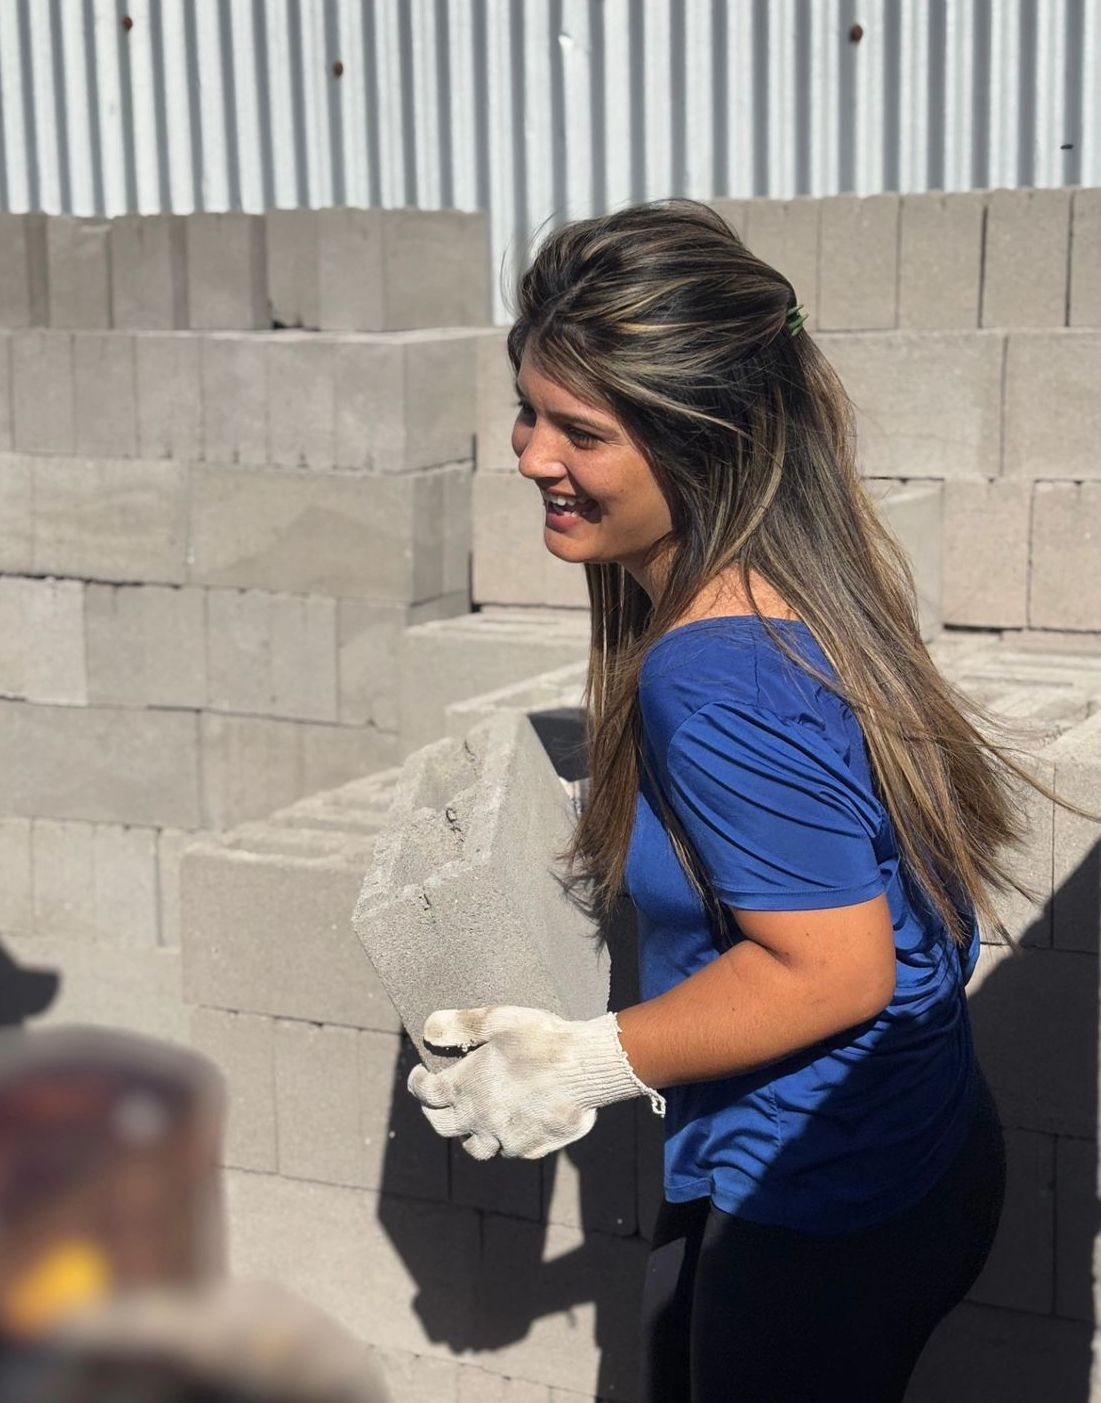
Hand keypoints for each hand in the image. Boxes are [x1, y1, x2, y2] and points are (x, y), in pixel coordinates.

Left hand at [406, 1005, 664, 1160]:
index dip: (417, 1084)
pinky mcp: (533, 1148)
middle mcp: (481, 1118)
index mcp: (467, 1087)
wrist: (587, 1066)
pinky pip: (512, 1149)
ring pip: (477, 1147)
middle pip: (443, 1127)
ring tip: (477, 1119)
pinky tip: (515, 1123)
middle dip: (435, 1114)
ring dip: (471, 1133)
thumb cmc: (541, 1038)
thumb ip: (460, 1025)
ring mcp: (507, 1138)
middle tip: (438, 1102)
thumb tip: (427, 1029)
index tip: (418, 1076)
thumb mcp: (498, 1020)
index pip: (427, 1094)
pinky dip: (507, 1138)